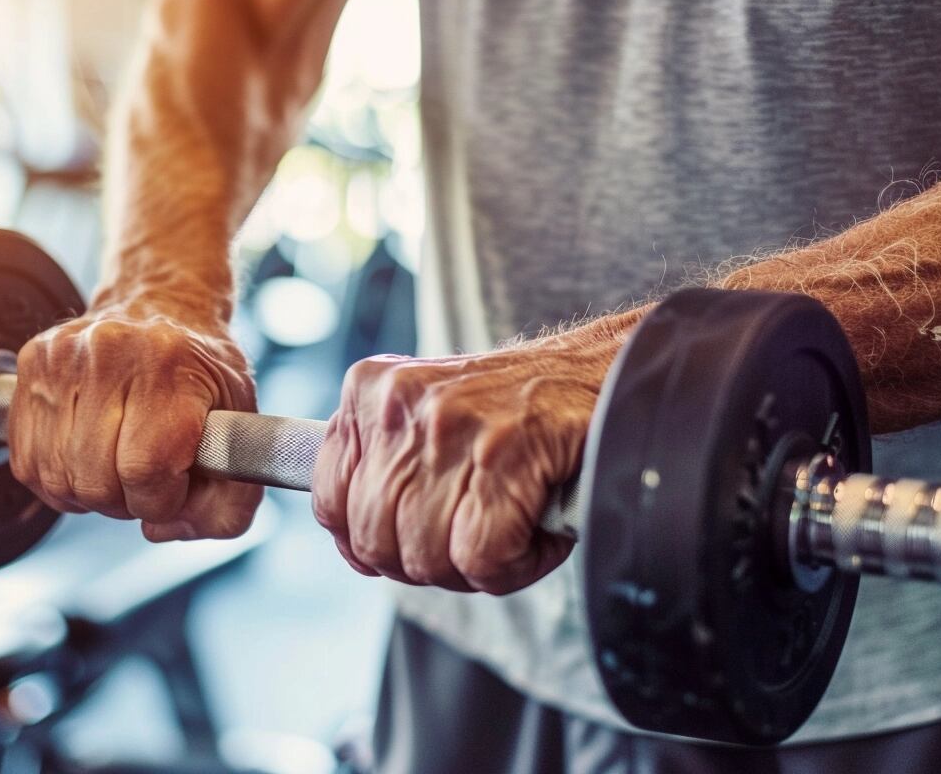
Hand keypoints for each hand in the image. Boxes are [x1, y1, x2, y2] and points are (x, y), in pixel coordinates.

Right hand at [9, 298, 261, 541]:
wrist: (162, 306)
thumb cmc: (202, 372)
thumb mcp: (243, 432)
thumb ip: (229, 505)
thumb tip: (162, 529)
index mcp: (170, 365)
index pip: (144, 470)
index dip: (158, 500)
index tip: (171, 488)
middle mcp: (110, 353)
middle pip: (95, 480)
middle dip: (124, 501)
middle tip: (144, 481)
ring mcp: (63, 357)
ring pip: (57, 476)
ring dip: (88, 493)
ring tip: (115, 467)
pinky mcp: (32, 365)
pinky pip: (28, 461)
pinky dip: (57, 478)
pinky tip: (85, 459)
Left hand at [311, 312, 642, 593]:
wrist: (611, 373)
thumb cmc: (523, 413)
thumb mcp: (432, 421)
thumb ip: (386, 469)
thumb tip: (358, 549)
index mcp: (371, 391)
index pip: (329, 501)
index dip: (368, 544)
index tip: (409, 545)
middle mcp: (399, 402)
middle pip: (376, 541)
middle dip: (428, 563)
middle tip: (477, 542)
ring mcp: (448, 424)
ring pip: (424, 556)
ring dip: (476, 568)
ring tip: (513, 531)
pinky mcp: (504, 452)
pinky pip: (480, 558)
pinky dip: (515, 567)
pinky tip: (538, 535)